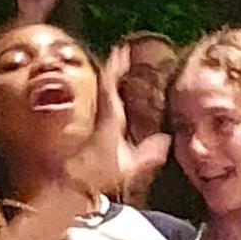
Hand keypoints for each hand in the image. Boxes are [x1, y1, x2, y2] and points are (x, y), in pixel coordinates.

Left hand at [66, 43, 170, 200]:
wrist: (75, 190)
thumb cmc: (101, 176)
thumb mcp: (131, 166)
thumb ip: (149, 153)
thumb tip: (165, 139)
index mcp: (109, 117)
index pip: (110, 84)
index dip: (117, 66)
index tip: (122, 48)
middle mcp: (100, 117)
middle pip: (106, 86)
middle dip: (115, 68)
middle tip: (124, 53)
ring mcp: (95, 125)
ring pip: (103, 96)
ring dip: (112, 81)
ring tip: (122, 69)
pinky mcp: (93, 135)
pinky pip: (104, 109)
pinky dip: (111, 98)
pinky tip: (119, 101)